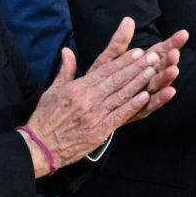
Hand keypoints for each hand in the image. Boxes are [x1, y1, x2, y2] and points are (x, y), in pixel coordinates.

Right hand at [20, 19, 172, 176]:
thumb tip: (67, 50)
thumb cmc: (46, 117)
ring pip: (122, 95)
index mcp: (78, 87)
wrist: (41, 146)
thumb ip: (65, 70)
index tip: (138, 51)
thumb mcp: (53, 90)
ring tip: (154, 72)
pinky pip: (120, 115)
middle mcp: (89, 99)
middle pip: (117, 80)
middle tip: (153, 57)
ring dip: (139, 83)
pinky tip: (146, 96)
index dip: (123, 61)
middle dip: (137, 67)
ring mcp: (96, 115)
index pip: (105, 70)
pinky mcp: (100, 130)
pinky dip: (133, 105)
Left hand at [89, 18, 185, 120]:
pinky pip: (152, 104)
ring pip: (159, 85)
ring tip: (174, 70)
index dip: (172, 42)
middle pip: (162, 67)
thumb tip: (128, 19)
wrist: (92, 107)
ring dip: (167, 78)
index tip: (184, 34)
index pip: (161, 50)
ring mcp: (146, 94)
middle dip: (170, 60)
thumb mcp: (109, 58)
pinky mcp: (141, 110)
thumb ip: (119, 41)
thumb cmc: (102, 80)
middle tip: (176, 53)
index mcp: (142, 64)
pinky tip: (170, 91)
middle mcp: (147, 78)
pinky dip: (161, 98)